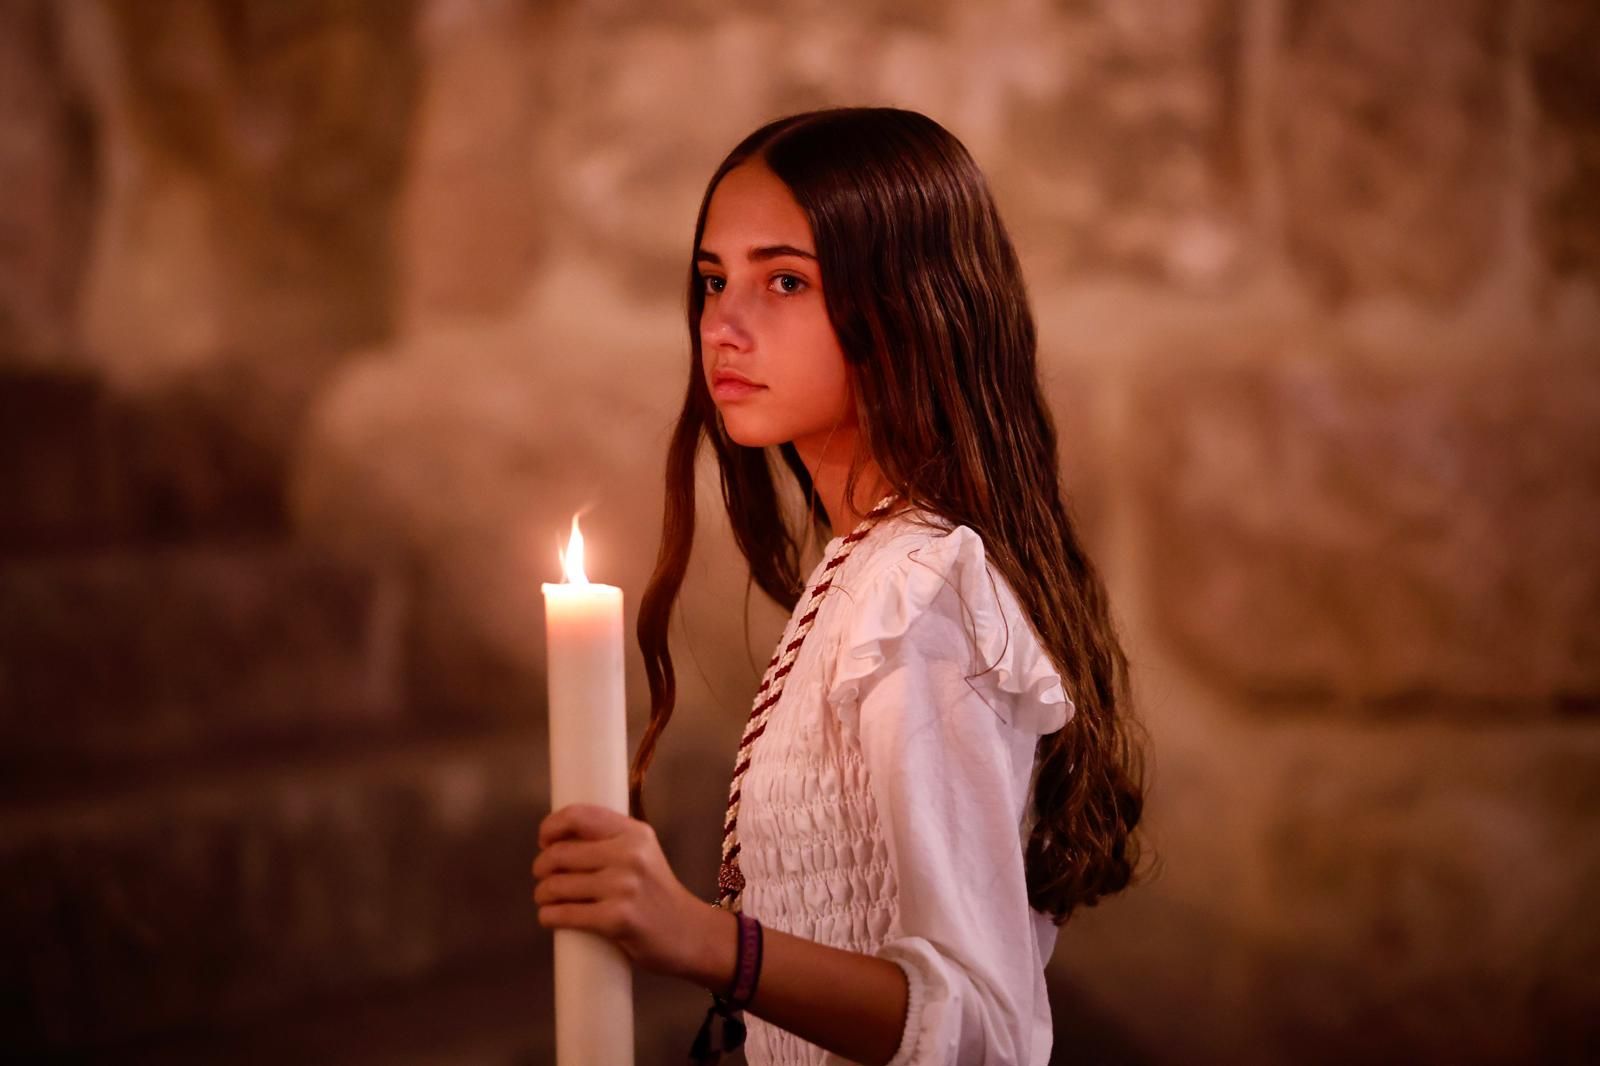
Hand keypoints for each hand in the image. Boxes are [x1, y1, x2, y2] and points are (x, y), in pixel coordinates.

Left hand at [531, 803, 715, 980]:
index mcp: (634, 833)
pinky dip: (549, 917)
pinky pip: (565, 914)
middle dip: (541, 867)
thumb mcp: (643, 854)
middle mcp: (629, 854)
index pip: (579, 816)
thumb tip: (558, 840)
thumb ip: (610, 842)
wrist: (689, 933)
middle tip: (543, 877)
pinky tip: (550, 917)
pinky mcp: (616, 919)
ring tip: (546, 899)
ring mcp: (623, 887)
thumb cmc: (657, 893)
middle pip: (559, 854)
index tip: (545, 841)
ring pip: (556, 886)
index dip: (551, 827)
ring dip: (542, 895)